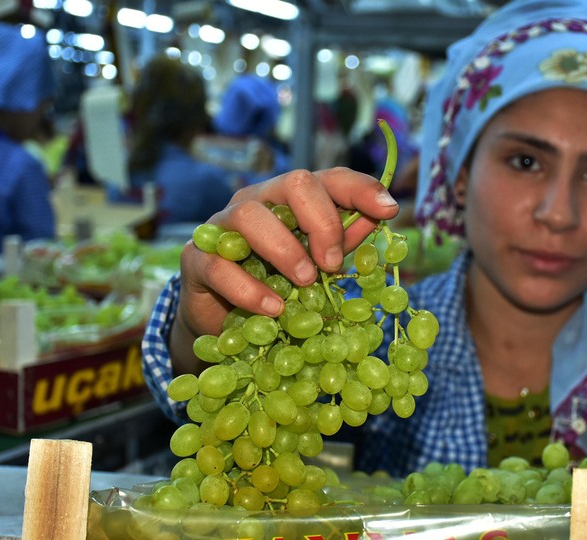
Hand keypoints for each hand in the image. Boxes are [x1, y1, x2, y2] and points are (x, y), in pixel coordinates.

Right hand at [170, 167, 398, 374]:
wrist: (224, 321)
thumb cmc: (276, 285)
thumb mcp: (316, 266)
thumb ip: (343, 243)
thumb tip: (376, 222)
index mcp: (292, 200)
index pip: (330, 178)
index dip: (362, 189)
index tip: (389, 209)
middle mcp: (258, 201)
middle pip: (294, 183)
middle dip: (322, 221)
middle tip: (333, 263)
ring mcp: (223, 226)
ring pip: (250, 215)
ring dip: (285, 250)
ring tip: (305, 282)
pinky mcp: (197, 259)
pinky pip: (221, 265)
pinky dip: (251, 290)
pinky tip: (274, 308)